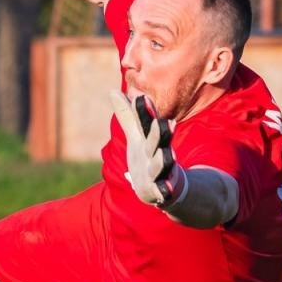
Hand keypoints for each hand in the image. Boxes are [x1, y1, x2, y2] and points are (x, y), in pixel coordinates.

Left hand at [109, 90, 185, 207]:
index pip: (146, 124)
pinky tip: (164, 191)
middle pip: (157, 142)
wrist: (168, 188)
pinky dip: (164, 190)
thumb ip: (127, 116)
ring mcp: (161, 171)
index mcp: (150, 140)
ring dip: (163, 160)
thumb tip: (113, 91)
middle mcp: (157, 152)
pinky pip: (163, 191)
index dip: (145, 112)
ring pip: (162, 165)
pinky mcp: (161, 190)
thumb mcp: (136, 136)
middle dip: (159, 133)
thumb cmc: (148, 157)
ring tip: (165, 154)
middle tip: (163, 122)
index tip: (142, 97)